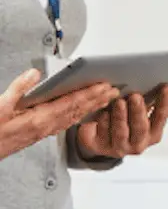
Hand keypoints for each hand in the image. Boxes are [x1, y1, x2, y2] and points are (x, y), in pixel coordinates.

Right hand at [0, 69, 118, 160]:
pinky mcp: (40, 133)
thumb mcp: (0, 105)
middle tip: (115, 91)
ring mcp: (44, 131)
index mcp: (39, 119)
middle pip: (78, 110)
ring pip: (74, 117)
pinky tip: (85, 112)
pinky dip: (79, 115)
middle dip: (98, 100)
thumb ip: (19, 88)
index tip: (104, 86)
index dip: (90, 94)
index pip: (71, 103)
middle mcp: (46, 126)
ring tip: (106, 99)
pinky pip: (66, 123)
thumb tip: (35, 74)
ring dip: (92, 107)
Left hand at [74, 85, 167, 161]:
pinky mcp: (101, 147)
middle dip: (138, 111)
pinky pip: (103, 134)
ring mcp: (120, 147)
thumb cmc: (124, 123)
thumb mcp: (141, 111)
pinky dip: (104, 123)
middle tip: (135, 96)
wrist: (100, 139)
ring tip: (119, 102)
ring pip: (121, 132)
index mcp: (153, 134)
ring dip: (121, 116)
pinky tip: (104, 112)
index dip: (164, 103)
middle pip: (141, 128)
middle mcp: (138, 144)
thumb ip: (156, 100)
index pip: (161, 117)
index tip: (165, 88)